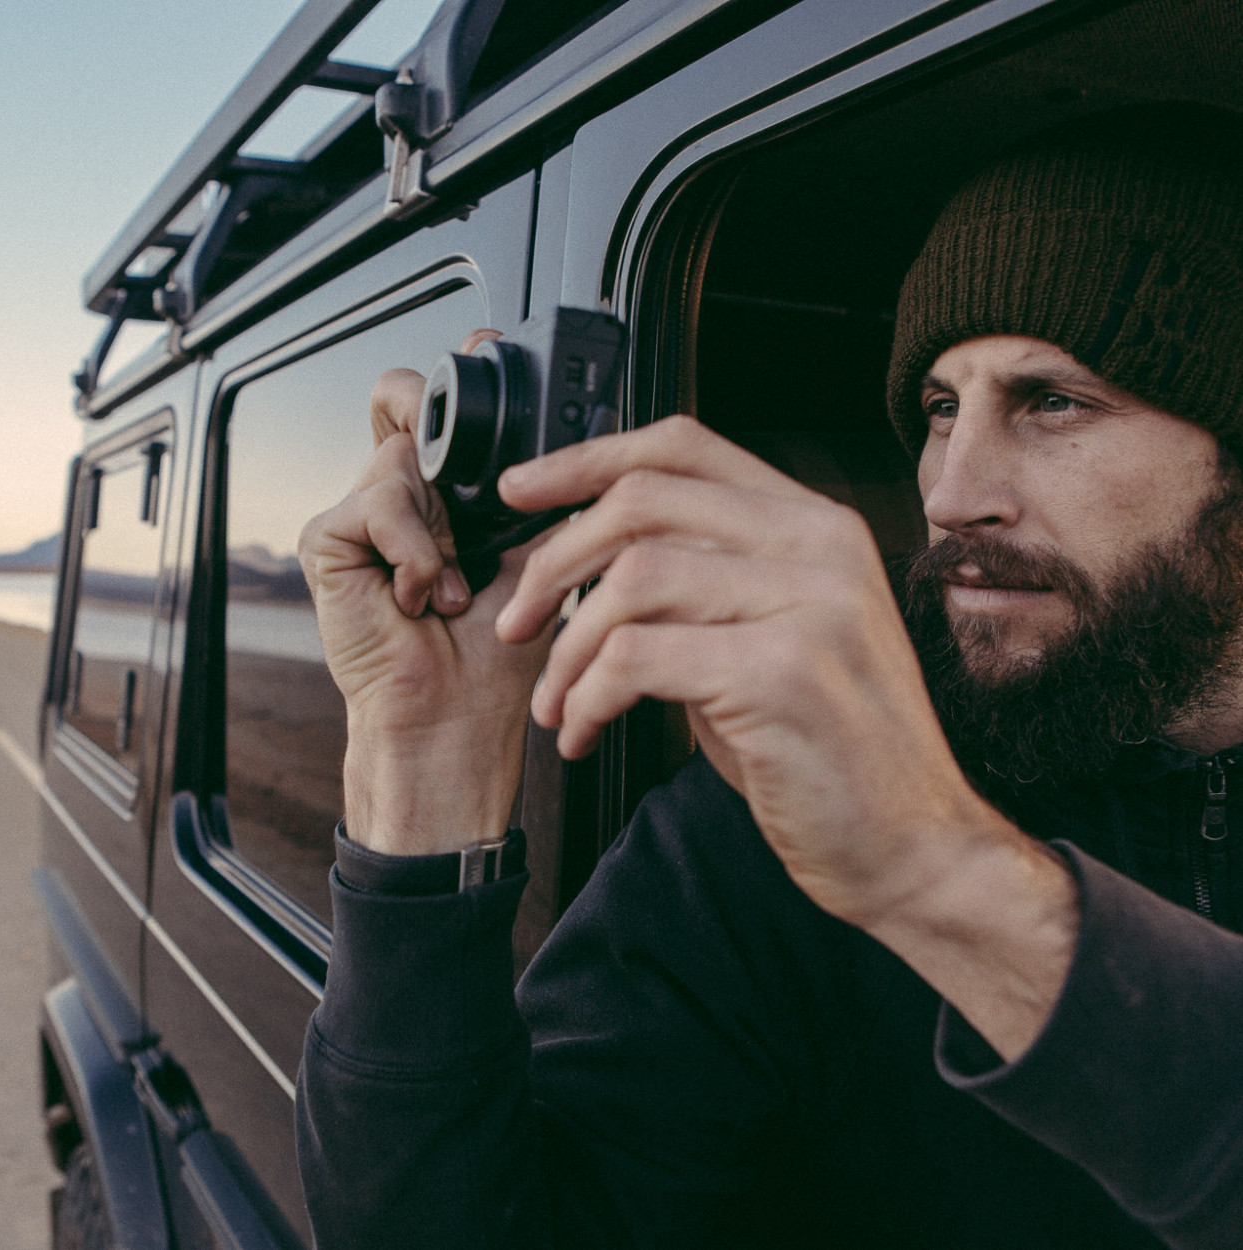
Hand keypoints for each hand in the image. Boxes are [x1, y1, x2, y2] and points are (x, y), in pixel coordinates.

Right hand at [298, 333, 551, 854]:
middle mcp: (400, 497)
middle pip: (405, 402)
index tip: (489, 355)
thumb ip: (535, 490)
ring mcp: (359, 515)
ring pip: (399, 458)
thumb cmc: (494, 655)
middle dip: (438, 426)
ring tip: (451, 586)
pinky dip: (413, 551)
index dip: (459, 379)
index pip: (438, 407)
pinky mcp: (328, 540)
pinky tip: (419, 596)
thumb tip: (571, 430)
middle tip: (467, 483)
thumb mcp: (536, 553)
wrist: (455, 719)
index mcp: (445, 495)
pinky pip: (376, 502)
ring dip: (441, 528)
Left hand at [492, 416, 982, 917]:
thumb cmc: (827, 753)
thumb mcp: (765, 640)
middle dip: (553, 562)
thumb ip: (699, 585)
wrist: (912, 848)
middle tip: (516, 620)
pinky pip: (636, 658)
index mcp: (816, 526)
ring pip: (631, 580)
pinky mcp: (783, 673)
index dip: (586, 460)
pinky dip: (587, 697)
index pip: (682, 448)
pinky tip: (585, 731)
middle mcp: (821, 547)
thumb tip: (585, 558)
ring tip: (556, 703)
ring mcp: (810, 604)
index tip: (522, 490)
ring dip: (567, 649)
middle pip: (642, 503)